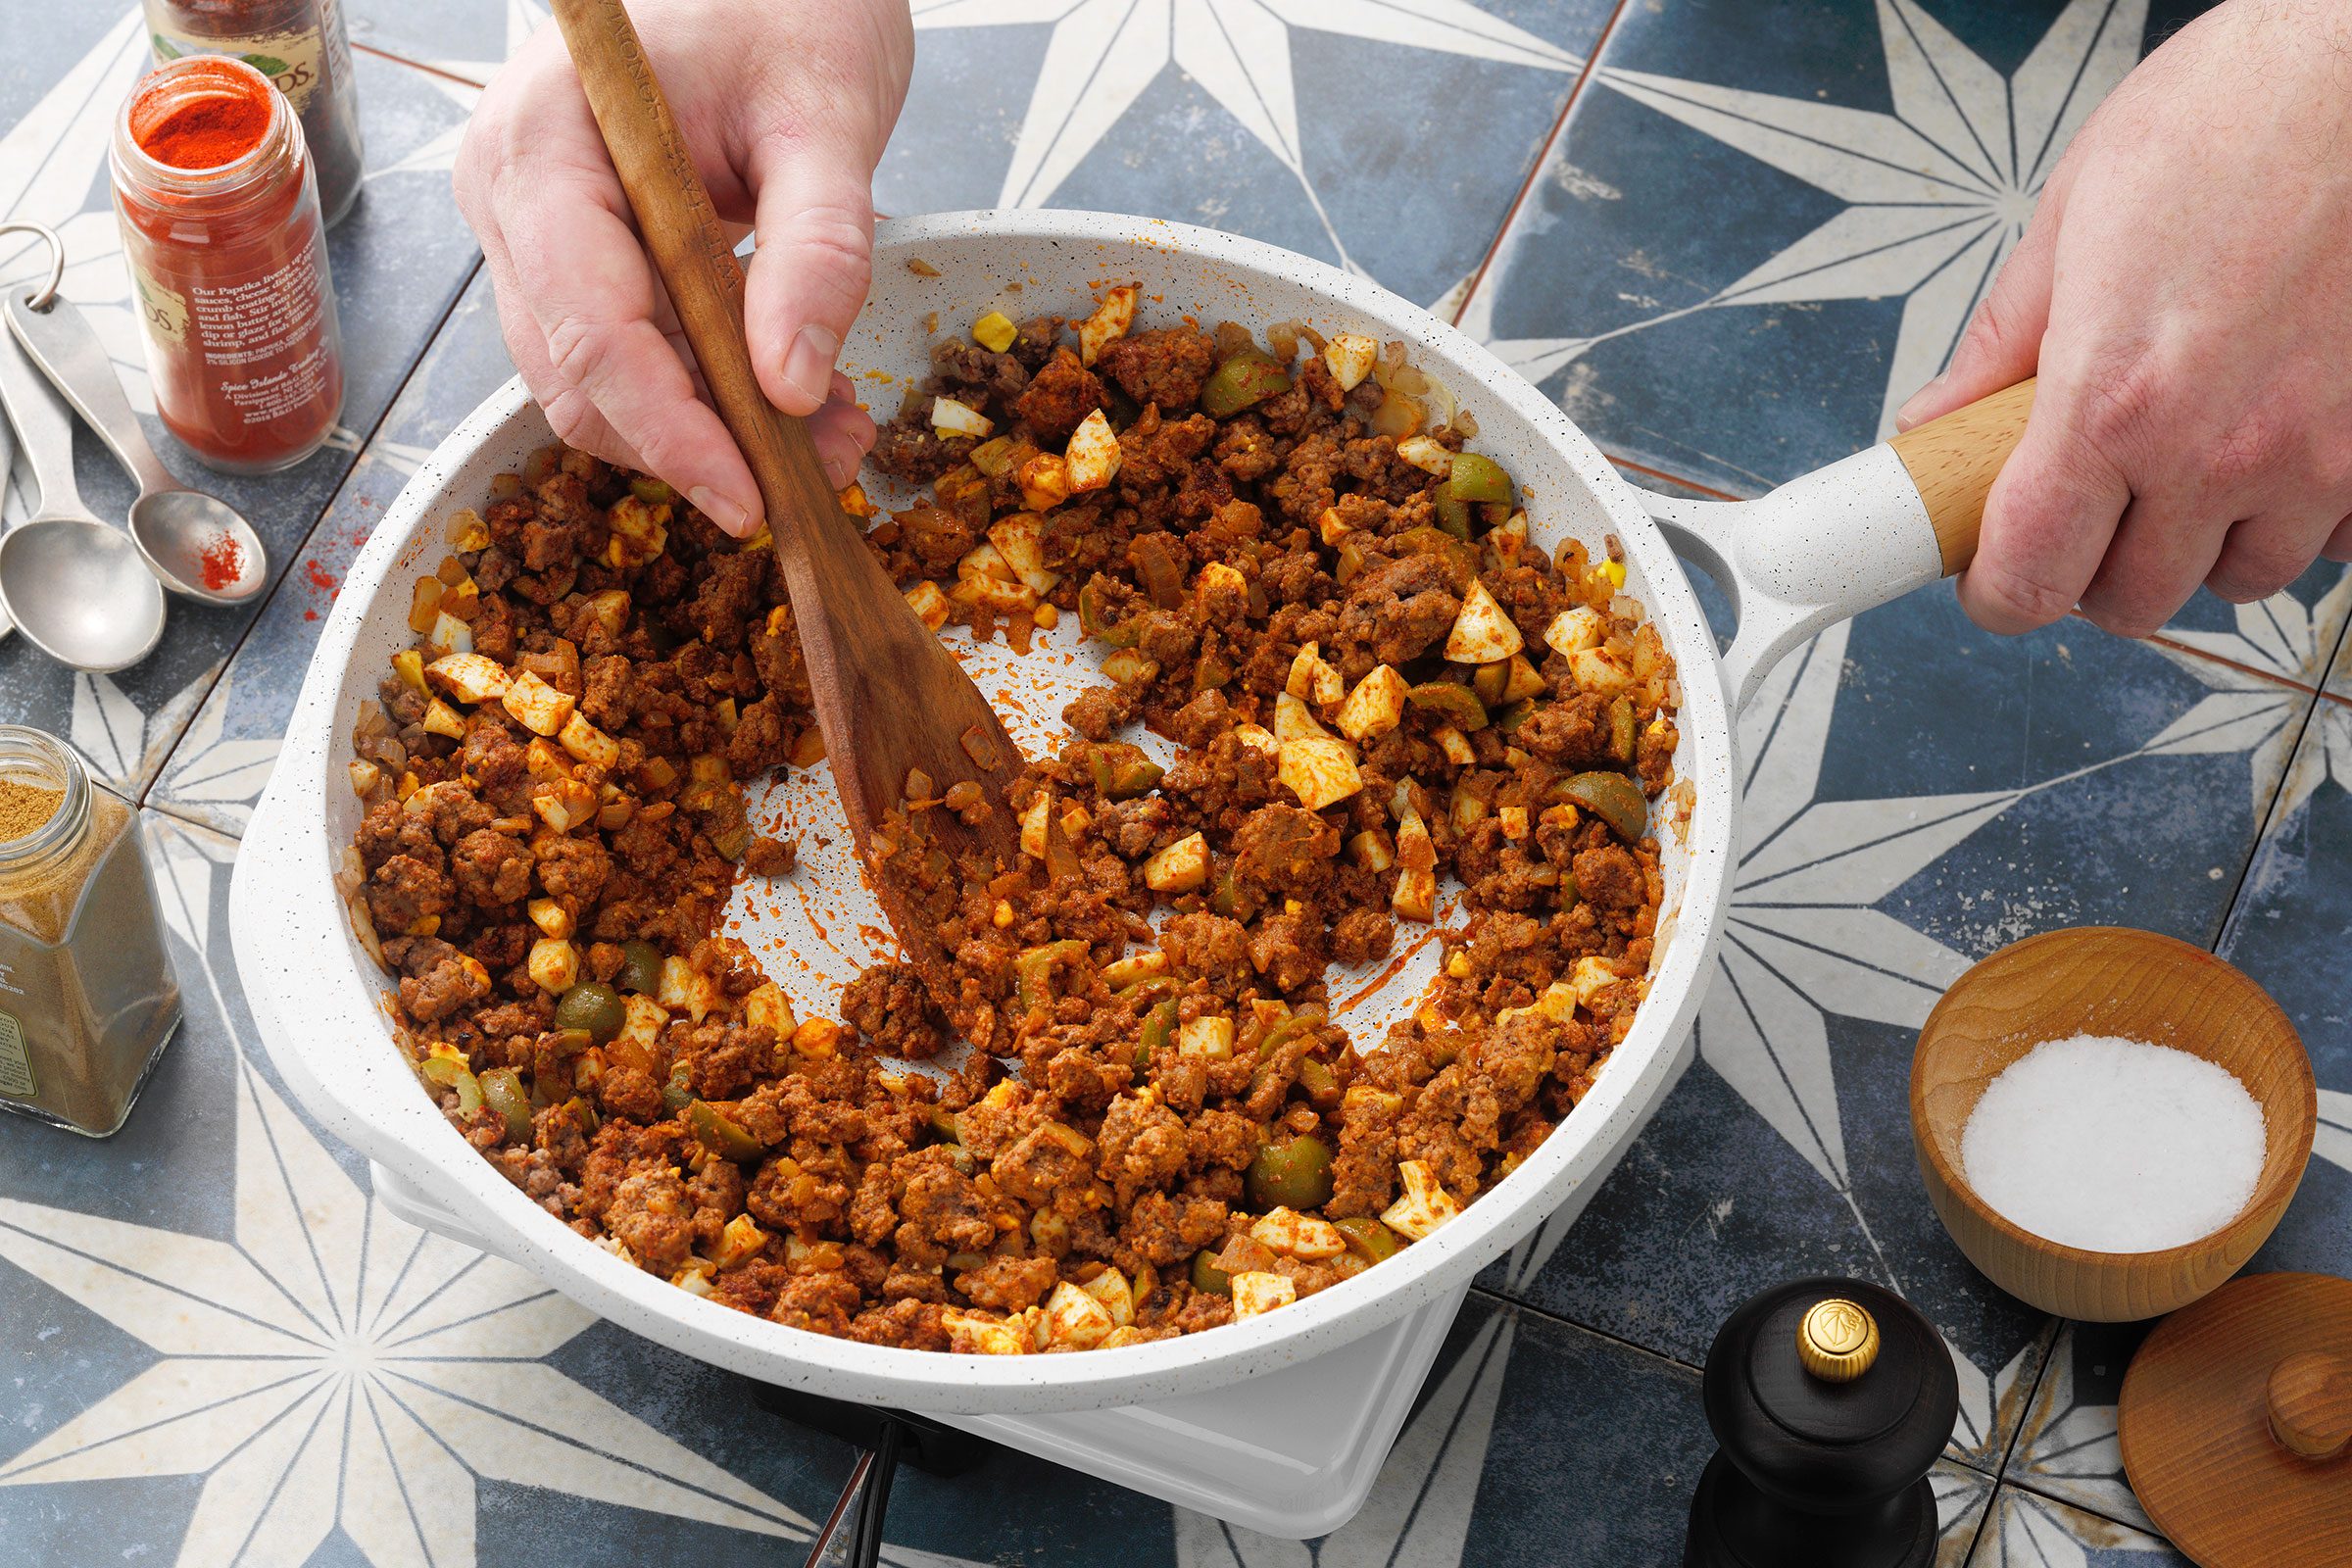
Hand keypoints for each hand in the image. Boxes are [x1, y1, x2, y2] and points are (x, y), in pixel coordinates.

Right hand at [454, 0, 911, 536]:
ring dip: (713, 430)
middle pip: (581, 379)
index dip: (671, 431)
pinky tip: (799, 393)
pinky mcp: (577, 257)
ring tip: (834, 429)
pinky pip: (630, 355)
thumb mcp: (827, 116)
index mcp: (545, 144)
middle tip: (827, 464)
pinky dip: (711, 394)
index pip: (591, 329)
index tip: (750, 498)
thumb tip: (793, 387)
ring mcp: (534, 233)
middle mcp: (512, 197)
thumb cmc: (787, 6)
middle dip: (700, 445)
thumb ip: (818, 249)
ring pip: (601, 385)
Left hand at [1895, 0, 2351, 637]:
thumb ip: (2003, 347)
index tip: (1993, 574)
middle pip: (2131, 598)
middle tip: (2087, 502)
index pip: (2029, 578)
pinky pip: (2336, 538)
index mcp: (2112, 401)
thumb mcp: (2075, 219)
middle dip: (2094, 568)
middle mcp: (2217, 450)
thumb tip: (1938, 423)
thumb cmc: (2238, 113)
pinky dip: (2299, 511)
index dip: (1998, 592)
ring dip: (2201, 542)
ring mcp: (2319, 457)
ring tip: (2188, 456)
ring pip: (2238, 579)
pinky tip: (2276, 440)